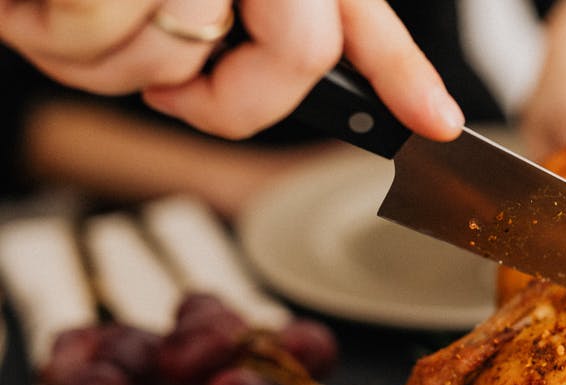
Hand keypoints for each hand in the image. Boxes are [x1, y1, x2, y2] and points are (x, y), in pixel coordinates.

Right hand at [0, 0, 463, 141]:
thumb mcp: (167, 8)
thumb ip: (253, 45)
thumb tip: (322, 106)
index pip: (355, 20)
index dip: (402, 75)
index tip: (438, 125)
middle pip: (301, 50)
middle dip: (237, 100)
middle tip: (176, 92)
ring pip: (188, 46)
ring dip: (116, 63)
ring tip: (73, 10)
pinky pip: (113, 30)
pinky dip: (61, 35)